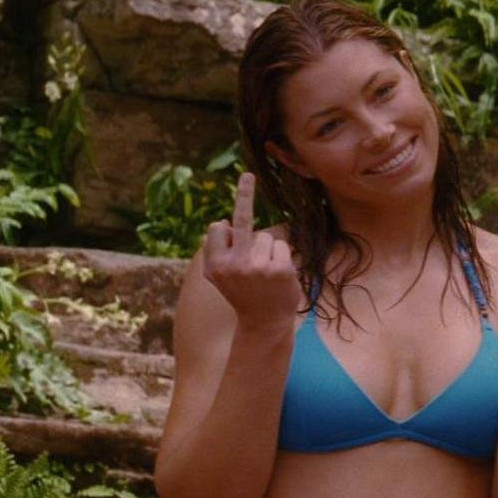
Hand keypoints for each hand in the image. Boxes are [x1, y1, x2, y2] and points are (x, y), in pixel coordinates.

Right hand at [201, 172, 302, 327]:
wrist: (264, 323)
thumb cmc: (243, 293)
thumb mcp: (220, 276)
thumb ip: (217, 252)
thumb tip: (224, 223)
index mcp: (215, 265)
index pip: (218, 228)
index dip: (226, 228)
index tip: (228, 210)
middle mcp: (234, 264)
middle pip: (241, 219)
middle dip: (244, 194)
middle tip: (248, 174)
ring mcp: (257, 266)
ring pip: (266, 236)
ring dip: (267, 249)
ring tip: (265, 273)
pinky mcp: (279, 269)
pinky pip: (282, 246)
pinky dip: (282, 256)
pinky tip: (278, 275)